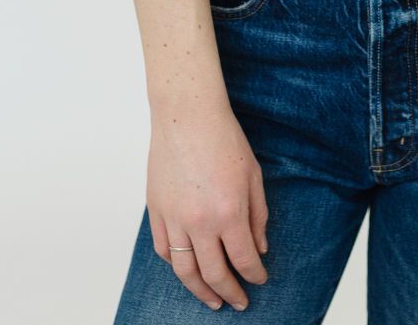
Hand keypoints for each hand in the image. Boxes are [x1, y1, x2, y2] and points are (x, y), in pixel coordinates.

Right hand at [147, 103, 269, 311]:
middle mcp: (200, 222)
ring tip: (212, 300)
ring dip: (200, 291)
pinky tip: (188, 270)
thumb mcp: (253, 175)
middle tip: (239, 303)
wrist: (187, 115)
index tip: (260, 280)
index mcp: (229, 212)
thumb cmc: (224, 138)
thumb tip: (259, 248)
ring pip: (185, 271)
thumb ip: (258, 216)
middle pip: (214, 274)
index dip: (254, 275)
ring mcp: (174, 218)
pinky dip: (177, 265)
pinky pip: (165, 250)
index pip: (244, 259)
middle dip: (230, 292)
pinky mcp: (156, 210)